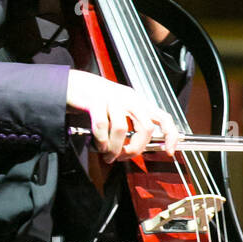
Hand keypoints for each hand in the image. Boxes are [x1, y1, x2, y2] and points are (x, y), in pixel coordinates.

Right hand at [66, 69, 180, 161]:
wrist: (72, 84)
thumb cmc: (95, 100)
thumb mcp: (118, 110)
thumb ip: (129, 125)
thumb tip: (135, 150)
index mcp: (138, 101)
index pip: (163, 117)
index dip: (170, 135)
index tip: (169, 151)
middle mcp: (129, 98)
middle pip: (145, 128)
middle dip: (135, 149)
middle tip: (123, 157)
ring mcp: (112, 98)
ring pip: (122, 129)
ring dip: (114, 148)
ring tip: (107, 154)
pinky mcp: (95, 101)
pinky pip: (102, 126)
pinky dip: (101, 140)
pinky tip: (97, 145)